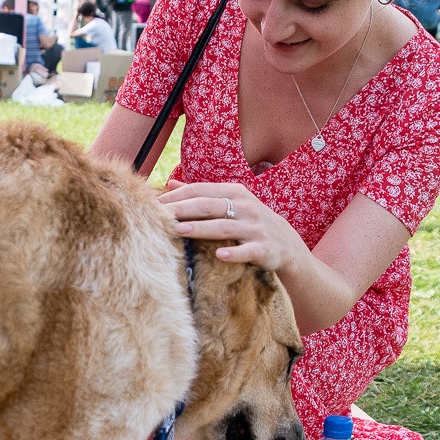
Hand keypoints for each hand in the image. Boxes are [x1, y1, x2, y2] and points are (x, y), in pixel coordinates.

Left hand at [159, 180, 307, 272]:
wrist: (286, 244)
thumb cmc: (250, 222)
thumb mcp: (230, 203)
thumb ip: (201, 194)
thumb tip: (170, 184)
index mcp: (234, 192)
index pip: (200, 190)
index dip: (176, 196)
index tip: (153, 204)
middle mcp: (245, 207)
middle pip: (208, 206)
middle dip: (183, 209)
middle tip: (160, 215)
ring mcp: (255, 227)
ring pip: (224, 226)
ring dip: (201, 228)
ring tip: (179, 230)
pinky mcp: (264, 248)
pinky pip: (247, 250)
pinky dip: (234, 253)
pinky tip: (219, 255)